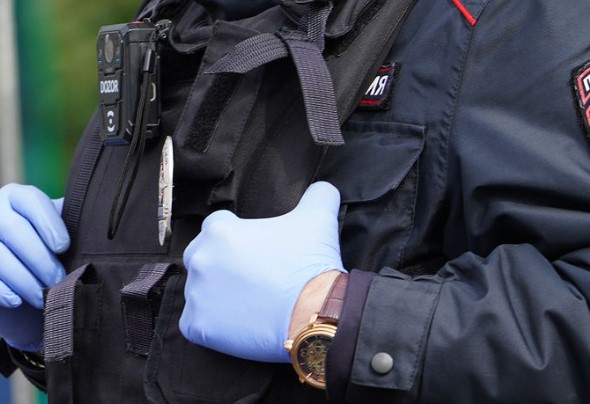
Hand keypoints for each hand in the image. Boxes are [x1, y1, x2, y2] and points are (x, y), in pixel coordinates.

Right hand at [0, 184, 68, 350]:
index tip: (64, 246)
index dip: (48, 223)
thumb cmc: (49, 242)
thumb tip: (99, 236)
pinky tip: (17, 300)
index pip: (32, 201)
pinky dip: (2, 290)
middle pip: (13, 229)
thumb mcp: (59, 228)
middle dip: (39, 258)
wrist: (22, 262)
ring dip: (23, 279)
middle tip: (59, 279)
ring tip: (43, 296)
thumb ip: (74, 225)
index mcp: (18, 197)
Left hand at [180, 181, 345, 361]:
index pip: (216, 226)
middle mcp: (202, 261)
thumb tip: (324, 187)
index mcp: (220, 232)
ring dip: (217, 294)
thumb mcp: (319, 218)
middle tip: (250, 275)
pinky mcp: (198, 326)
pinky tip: (236, 322)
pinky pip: (194, 323)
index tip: (252, 248)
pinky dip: (211, 324)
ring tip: (248, 301)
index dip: (236, 235)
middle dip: (221, 264)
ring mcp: (198, 296)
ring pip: (199, 291)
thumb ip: (318, 194)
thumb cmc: (309, 267)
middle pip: (201, 256)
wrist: (315, 314)